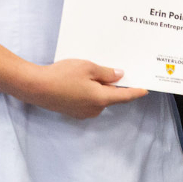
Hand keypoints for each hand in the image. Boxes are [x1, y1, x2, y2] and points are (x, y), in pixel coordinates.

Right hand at [24, 59, 147, 118]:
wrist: (37, 87)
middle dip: (114, 86)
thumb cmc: (63, 75)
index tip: (145, 90)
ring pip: (98, 99)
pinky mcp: (73, 112)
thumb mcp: (88, 68)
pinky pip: (88, 101)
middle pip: (110, 97)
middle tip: (116, 72)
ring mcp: (83, 112)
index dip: (135, 92)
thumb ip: (106, 73)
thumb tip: (119, 77)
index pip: (124, 96)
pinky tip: (81, 82)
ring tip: (92, 73)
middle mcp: (94, 109)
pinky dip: (90, 92)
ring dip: (100, 88)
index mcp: (101, 99)